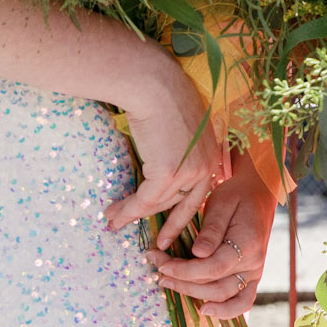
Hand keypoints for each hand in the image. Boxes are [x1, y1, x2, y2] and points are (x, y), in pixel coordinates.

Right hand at [104, 58, 219, 248]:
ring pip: (160, 203)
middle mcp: (206, 164)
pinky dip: (128, 210)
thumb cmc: (163, 95)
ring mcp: (189, 170)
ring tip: (115, 222)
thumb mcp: (180, 126)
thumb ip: (179, 147)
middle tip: (156, 243)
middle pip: (181, 202)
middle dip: (164, 224)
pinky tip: (114, 215)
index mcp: (212, 153)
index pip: (199, 190)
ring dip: (133, 214)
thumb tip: (165, 158)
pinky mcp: (168, 172)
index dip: (184, 211)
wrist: (154, 83)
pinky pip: (146, 200)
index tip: (175, 229)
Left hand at [151, 157, 275, 319]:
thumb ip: (211, 229)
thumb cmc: (236, 195)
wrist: (258, 194)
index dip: (185, 271)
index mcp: (248, 243)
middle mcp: (254, 263)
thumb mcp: (221, 203)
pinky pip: (242, 301)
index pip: (213, 268)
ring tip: (169, 284)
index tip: (162, 265)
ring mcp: (255, 272)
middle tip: (158, 270)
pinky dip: (225, 311)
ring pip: (224, 297)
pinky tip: (204, 309)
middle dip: (182, 282)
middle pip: (215, 286)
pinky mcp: (251, 277)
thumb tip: (197, 254)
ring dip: (194, 295)